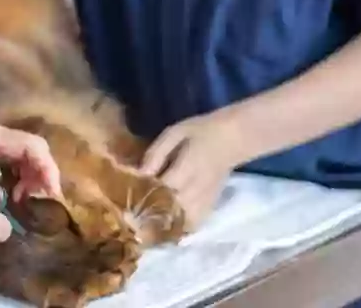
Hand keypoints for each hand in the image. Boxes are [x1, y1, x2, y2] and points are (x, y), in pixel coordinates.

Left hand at [140, 112, 243, 230]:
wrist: (232, 139)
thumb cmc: (199, 132)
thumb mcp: (174, 133)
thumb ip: (156, 153)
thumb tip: (139, 173)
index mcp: (188, 167)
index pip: (163, 188)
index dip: (144, 195)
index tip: (128, 198)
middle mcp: (197, 188)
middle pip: (172, 210)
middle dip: (152, 215)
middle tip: (133, 218)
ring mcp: (206, 200)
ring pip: (184, 223)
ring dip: (166, 225)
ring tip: (149, 225)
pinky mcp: (211, 205)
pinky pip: (195, 224)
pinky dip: (181, 228)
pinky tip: (168, 227)